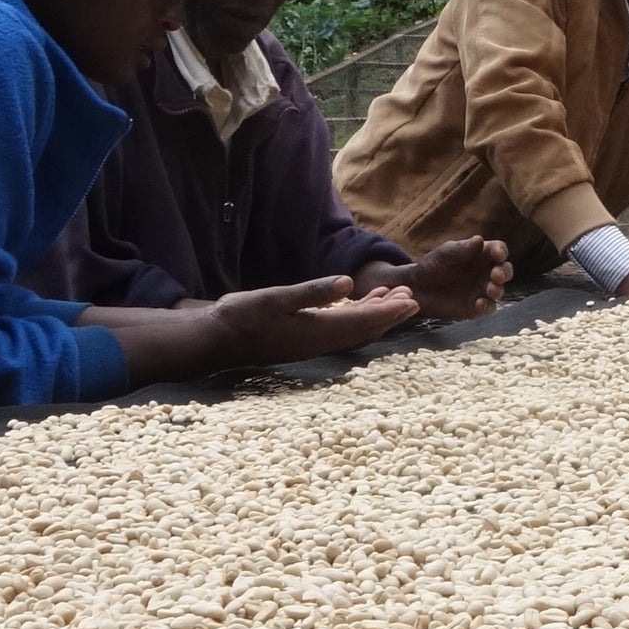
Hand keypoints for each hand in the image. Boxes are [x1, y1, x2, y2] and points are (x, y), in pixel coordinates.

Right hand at [204, 273, 420, 359]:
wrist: (214, 340)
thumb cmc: (241, 317)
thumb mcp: (276, 299)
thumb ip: (313, 292)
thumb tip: (347, 284)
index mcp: (316, 332)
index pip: (362, 322)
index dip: (388, 312)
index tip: (411, 301)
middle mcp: (319, 342)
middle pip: (364, 329)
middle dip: (389, 314)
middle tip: (413, 298)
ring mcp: (311, 343)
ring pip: (353, 329)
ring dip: (374, 314)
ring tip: (394, 297)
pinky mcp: (302, 339)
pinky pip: (338, 329)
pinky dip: (353, 315)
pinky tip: (356, 301)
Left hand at [373, 236, 508, 321]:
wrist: (417, 289)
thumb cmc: (432, 265)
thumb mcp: (445, 254)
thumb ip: (462, 249)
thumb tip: (479, 240)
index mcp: (481, 254)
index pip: (498, 250)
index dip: (501, 251)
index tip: (498, 254)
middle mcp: (486, 272)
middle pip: (505, 270)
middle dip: (504, 272)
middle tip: (496, 275)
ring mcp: (482, 290)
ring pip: (499, 289)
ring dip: (498, 289)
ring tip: (490, 289)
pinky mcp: (476, 307)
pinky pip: (488, 307)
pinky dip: (487, 306)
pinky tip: (479, 304)